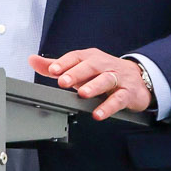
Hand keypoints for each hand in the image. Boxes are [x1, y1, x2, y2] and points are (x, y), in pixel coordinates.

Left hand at [28, 48, 151, 118]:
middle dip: (76, 73)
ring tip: (82, 94)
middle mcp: (104, 65)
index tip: (52, 70)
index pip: (76, 57)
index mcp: (90, 57)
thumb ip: (56, 66)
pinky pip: (119, 98)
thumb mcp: (80, 68)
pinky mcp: (128, 92)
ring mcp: (117, 78)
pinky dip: (108, 106)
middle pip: (90, 66)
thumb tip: (32, 60)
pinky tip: (98, 113)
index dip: (64, 63)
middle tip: (63, 82)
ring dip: (94, 86)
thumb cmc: (103, 72)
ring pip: (106, 79)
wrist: (139, 78)